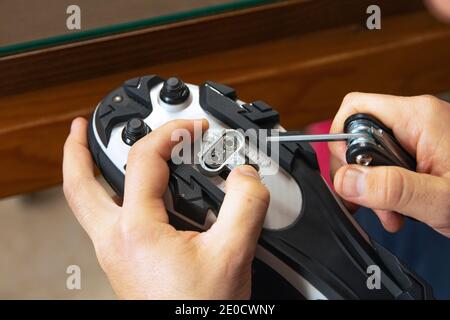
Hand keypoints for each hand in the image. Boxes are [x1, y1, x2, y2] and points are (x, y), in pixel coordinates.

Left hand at [63, 118, 269, 298]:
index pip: (145, 159)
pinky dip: (107, 196)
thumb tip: (247, 176)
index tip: (194, 128)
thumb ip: (246, 206)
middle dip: (76, 151)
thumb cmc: (198, 309)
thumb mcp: (232, 254)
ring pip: (86, 204)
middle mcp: (115, 240)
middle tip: (80, 128)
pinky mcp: (124, 261)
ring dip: (85, 173)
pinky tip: (127, 194)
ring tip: (90, 153)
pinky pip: (104, 220)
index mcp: (137, 230)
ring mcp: (114, 253)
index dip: (172, 132)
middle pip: (79, 186)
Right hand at [329, 93, 449, 235]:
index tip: (348, 176)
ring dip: (371, 187)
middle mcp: (415, 120)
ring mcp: (418, 135)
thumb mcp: (440, 198)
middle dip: (358, 173)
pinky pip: (386, 164)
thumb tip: (346, 180)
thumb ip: (393, 188)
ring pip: (370, 154)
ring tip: (390, 213)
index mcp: (417, 118)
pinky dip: (384, 188)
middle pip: (358, 135)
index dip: (341, 141)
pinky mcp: (421, 151)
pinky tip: (397, 209)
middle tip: (369, 203)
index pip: (354, 109)